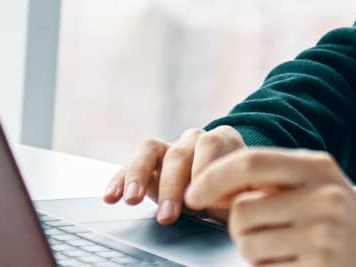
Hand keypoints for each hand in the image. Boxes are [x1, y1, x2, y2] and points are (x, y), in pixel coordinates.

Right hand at [101, 125, 246, 225]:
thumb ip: (237, 194)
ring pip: (149, 150)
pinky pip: (129, 166)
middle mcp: (193, 140)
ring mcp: (168, 149)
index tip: (206, 200)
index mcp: (222, 140)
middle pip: (179, 153)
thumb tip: (230, 204)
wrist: (226, 190)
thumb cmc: (237, 193)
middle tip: (168, 215)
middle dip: (172, 186)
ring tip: (131, 200)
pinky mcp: (147, 164)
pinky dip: (120, 181)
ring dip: (139, 175)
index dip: (206, 170)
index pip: (212, 145)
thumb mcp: (244, 193)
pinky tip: (111, 197)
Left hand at [185, 147, 355, 266]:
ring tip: (283, 251)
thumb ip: (271, 180)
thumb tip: (206, 188)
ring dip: (252, 253)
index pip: (250, 162)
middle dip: (238, 228)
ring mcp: (323, 237)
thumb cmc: (340, 218)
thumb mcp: (318, 184)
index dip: (212, 178)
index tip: (192, 195)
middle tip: (263, 233)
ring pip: (247, 244)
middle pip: (240, 212)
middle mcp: (324, 197)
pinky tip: (294, 265)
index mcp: (318, 167)